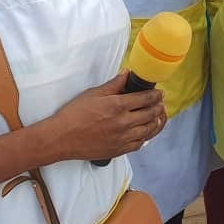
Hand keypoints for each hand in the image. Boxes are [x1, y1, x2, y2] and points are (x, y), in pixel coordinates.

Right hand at [44, 72, 166, 162]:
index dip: (155, 95)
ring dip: (157, 122)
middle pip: (150, 114)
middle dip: (159, 107)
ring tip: (160, 117)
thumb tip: (128, 73)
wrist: (61, 138)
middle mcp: (123, 123)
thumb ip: (114, 84)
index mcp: (117, 106)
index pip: (145, 99)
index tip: (160, 93)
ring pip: (148, 130)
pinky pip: (139, 144)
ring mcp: (122, 138)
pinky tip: (147, 132)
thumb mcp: (93, 94)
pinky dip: (147, 136)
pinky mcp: (119, 150)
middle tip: (162, 103)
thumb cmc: (74, 114)